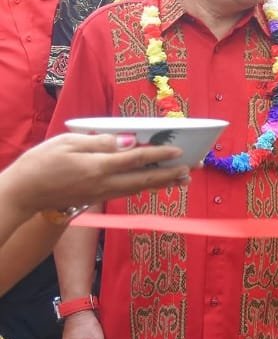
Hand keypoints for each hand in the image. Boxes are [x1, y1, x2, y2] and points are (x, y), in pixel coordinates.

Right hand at [1, 133, 188, 215]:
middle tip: (194, 167)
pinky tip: (156, 183)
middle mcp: (104, 183)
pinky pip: (128, 192)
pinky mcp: (97, 197)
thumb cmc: (40, 163)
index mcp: (97, 167)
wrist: (22, 194)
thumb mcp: (67, 143)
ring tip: (184, 177)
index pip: (136, 159)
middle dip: (172, 172)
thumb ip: (100, 141)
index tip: (180, 151)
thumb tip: (127, 140)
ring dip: (163, 182)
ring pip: (139, 187)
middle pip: (145, 177)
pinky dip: (145, 186)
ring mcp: (101, 193)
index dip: (160, 154)